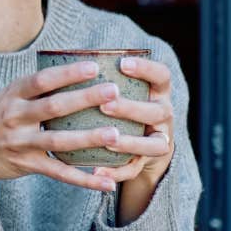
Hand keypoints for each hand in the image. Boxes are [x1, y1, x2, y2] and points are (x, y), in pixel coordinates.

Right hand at [0, 61, 130, 198]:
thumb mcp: (9, 96)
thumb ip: (37, 86)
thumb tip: (77, 66)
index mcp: (13, 94)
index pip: (42, 80)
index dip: (67, 73)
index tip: (94, 66)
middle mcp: (15, 117)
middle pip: (54, 107)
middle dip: (85, 99)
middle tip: (114, 92)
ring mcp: (21, 142)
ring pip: (58, 141)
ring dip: (88, 138)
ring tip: (115, 135)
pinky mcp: (27, 165)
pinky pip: (59, 172)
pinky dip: (84, 178)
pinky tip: (106, 181)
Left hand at [92, 55, 176, 189]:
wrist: (143, 146)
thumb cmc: (124, 107)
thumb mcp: (125, 90)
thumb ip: (106, 78)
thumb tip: (66, 57)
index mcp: (158, 92)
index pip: (161, 75)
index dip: (146, 69)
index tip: (122, 63)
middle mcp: (163, 115)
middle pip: (157, 111)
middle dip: (132, 109)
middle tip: (105, 105)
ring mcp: (159, 141)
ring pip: (153, 145)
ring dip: (130, 143)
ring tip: (107, 140)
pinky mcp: (147, 163)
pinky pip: (135, 170)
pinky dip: (116, 173)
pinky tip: (97, 173)